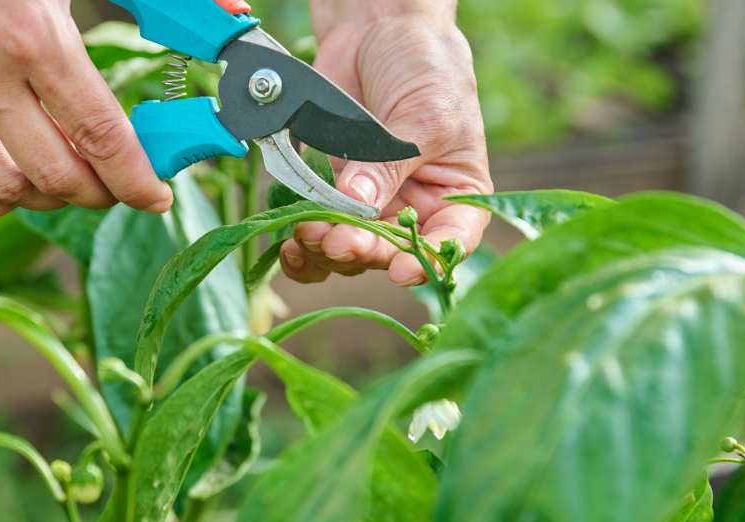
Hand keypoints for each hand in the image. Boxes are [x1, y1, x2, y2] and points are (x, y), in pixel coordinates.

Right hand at [0, 0, 173, 217]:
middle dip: (101, 194)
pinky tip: (16, 184)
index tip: (156, 195)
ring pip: (5, 192)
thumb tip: (227, 18)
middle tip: (120, 183)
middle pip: (57, 177)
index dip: (136, 180)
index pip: (100, 137)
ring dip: (49, 201)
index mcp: (36, 41)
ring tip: (72, 182)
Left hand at [280, 4, 492, 285]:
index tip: (402, 269)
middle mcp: (412, 208)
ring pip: (348, 251)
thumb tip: (357, 203)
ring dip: (327, 250)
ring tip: (309, 235)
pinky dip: (302, 246)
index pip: (449, 241)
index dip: (427, 262)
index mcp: (453, 195)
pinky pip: (315, 233)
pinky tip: (290, 244)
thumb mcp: (425, 114)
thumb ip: (392, 163)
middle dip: (364, 252)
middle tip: (340, 242)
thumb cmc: (426, 67)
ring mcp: (367, 204)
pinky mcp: (328, 193)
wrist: (378, 29)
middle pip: (389, 252)